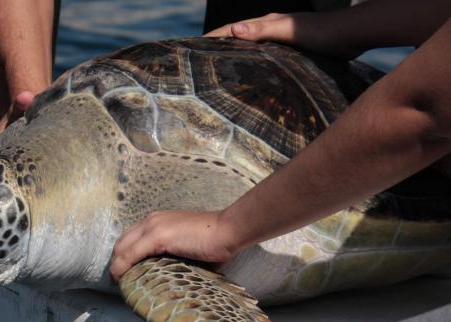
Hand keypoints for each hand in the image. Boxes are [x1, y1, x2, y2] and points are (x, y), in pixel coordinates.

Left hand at [109, 210, 239, 280]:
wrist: (229, 230)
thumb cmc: (215, 243)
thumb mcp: (186, 248)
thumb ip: (172, 257)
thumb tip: (166, 276)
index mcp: (157, 221)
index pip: (130, 239)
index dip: (122, 257)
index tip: (123, 274)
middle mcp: (151, 221)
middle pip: (121, 243)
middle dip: (116, 263)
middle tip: (118, 282)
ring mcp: (153, 226)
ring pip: (122, 248)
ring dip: (117, 267)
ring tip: (120, 284)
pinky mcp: (158, 236)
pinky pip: (130, 254)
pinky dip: (122, 268)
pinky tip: (122, 279)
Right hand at [204, 12, 363, 59]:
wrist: (352, 34)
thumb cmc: (322, 32)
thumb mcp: (288, 30)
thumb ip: (262, 29)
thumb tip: (234, 29)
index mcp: (267, 22)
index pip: (232, 28)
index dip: (212, 37)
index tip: (192, 47)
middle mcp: (272, 28)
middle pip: (239, 36)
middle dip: (219, 45)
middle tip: (200, 59)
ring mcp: (282, 38)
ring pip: (251, 47)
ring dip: (235, 54)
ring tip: (220, 68)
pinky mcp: (293, 49)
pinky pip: (265, 56)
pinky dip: (253, 62)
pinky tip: (253, 74)